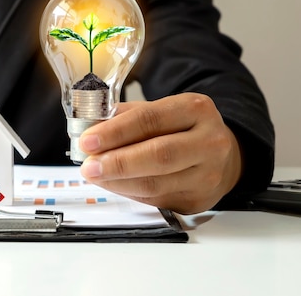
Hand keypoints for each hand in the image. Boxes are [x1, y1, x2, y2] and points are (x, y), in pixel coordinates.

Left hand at [79, 93, 242, 213]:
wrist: (222, 156)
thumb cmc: (182, 129)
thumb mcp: (160, 110)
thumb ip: (126, 116)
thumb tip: (91, 126)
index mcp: (196, 109)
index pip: (150, 119)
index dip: (115, 132)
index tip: (88, 140)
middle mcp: (209, 142)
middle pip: (158, 155)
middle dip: (117, 162)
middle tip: (88, 165)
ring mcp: (207, 174)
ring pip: (155, 183)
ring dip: (117, 181)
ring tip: (94, 174)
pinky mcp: (199, 200)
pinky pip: (155, 199)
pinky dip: (128, 191)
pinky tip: (112, 183)